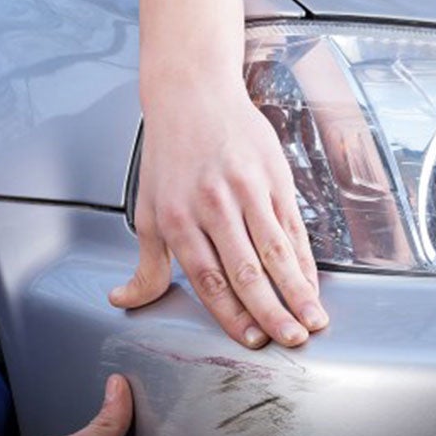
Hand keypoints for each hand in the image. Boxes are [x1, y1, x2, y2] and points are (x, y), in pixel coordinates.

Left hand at [109, 82, 326, 347]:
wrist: (193, 94)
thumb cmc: (169, 157)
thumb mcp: (147, 209)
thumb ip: (145, 264)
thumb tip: (123, 300)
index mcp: (178, 217)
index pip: (207, 277)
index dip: (231, 313)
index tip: (250, 339)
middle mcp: (212, 205)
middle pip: (245, 269)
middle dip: (270, 311)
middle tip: (289, 340)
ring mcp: (247, 190)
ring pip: (275, 250)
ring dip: (297, 290)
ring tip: (312, 320)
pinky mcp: (274, 177)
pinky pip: (291, 227)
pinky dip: (304, 259)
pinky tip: (312, 282)